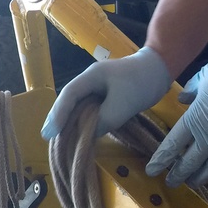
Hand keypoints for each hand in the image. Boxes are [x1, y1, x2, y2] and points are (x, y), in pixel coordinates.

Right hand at [41, 46, 171, 139]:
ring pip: (79, 104)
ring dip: (70, 119)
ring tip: (59, 137)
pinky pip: (90, 108)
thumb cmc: (141, 82)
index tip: (50, 132)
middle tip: (47, 137)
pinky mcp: (107, 95)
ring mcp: (98, 87)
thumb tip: (89, 135)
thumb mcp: (123, 104)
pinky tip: (80, 131)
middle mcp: (90, 81)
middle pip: (69, 99)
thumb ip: (104, 120)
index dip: (58, 113)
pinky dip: (83, 119)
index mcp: (91, 76)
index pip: (69, 94)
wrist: (161, 69)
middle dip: (58, 117)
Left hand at [145, 46, 207, 187]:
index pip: (173, 145)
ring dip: (201, 178)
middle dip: (178, 175)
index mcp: (196, 118)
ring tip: (194, 183)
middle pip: (190, 162)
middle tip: (171, 183)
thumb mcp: (205, 76)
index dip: (161, 160)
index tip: (152, 170)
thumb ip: (191, 90)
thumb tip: (181, 99)